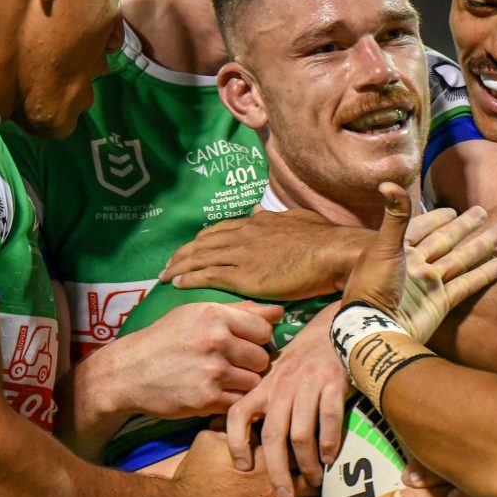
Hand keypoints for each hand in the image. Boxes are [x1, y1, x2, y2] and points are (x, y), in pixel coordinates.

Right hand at [58, 300, 281, 459]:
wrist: (128, 373)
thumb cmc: (165, 340)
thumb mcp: (196, 315)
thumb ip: (239, 312)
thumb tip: (278, 311)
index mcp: (215, 315)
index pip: (264, 328)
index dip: (257, 339)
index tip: (243, 344)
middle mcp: (216, 340)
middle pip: (263, 357)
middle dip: (251, 363)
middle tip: (232, 365)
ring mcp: (213, 371)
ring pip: (254, 381)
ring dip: (243, 384)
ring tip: (223, 380)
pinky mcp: (207, 398)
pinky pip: (239, 401)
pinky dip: (231, 401)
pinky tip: (215, 393)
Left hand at [160, 209, 371, 299]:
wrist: (332, 253)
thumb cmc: (324, 239)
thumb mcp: (298, 218)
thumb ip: (277, 218)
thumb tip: (261, 212)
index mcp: (257, 222)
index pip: (220, 229)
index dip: (202, 240)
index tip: (191, 248)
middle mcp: (244, 235)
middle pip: (202, 242)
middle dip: (182, 253)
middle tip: (168, 263)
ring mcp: (241, 254)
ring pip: (200, 257)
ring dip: (179, 266)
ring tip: (164, 275)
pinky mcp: (243, 275)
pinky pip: (207, 275)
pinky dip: (189, 278)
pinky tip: (177, 284)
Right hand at [171, 430, 319, 496]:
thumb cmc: (195, 476)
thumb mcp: (208, 440)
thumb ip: (229, 426)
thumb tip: (240, 418)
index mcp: (264, 452)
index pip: (298, 438)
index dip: (305, 436)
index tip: (307, 435)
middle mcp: (277, 476)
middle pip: (314, 465)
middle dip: (317, 461)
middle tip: (318, 457)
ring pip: (317, 492)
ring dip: (317, 486)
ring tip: (317, 482)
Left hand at [225, 304, 350, 496]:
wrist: (335, 328)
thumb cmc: (304, 358)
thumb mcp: (277, 375)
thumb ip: (265, 400)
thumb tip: (251, 437)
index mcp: (264, 386)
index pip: (238, 414)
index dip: (235, 442)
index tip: (242, 466)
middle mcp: (282, 387)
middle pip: (272, 435)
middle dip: (276, 471)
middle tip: (282, 496)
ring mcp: (307, 385)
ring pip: (300, 433)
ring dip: (306, 463)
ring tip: (313, 480)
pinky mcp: (333, 383)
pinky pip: (328, 419)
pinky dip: (329, 443)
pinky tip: (331, 457)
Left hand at [343, 183, 496, 341]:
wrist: (377, 328)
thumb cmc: (375, 285)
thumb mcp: (384, 246)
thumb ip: (395, 216)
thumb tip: (387, 182)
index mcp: (398, 250)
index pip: (421, 227)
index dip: (435, 218)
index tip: (452, 209)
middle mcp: (415, 266)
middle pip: (445, 241)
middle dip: (464, 227)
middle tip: (483, 212)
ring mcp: (429, 285)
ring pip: (460, 260)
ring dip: (480, 247)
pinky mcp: (440, 303)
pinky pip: (466, 285)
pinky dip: (483, 275)